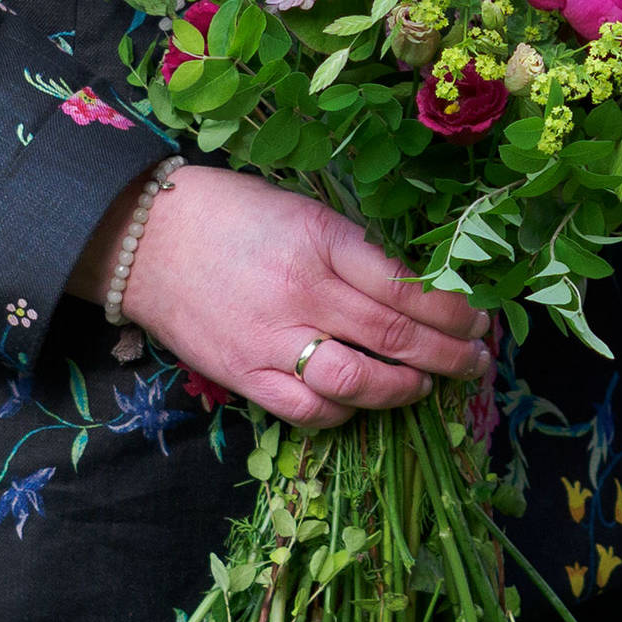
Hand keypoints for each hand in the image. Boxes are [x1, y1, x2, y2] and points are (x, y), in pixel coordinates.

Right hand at [94, 166, 492, 430]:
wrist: (143, 239)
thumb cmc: (227, 213)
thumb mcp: (298, 209)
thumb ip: (351, 248)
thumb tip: (410, 289)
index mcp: (319, 239)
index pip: (406, 287)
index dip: (453, 310)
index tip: (477, 319)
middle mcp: (302, 292)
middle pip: (395, 337)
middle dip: (449, 354)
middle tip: (477, 361)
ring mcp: (272, 340)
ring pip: (360, 382)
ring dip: (406, 388)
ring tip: (427, 385)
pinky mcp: (244, 375)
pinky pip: (309, 409)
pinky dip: (344, 412)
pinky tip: (361, 403)